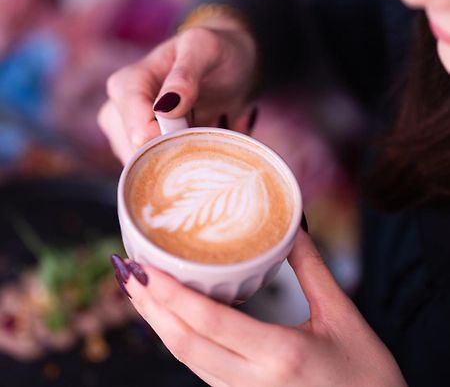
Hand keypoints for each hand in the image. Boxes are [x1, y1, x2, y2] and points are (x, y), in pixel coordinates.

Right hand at [98, 16, 257, 163]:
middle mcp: (118, 109)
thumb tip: (165, 107)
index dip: (164, 140)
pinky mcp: (141, 147)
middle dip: (169, 154)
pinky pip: (149, 169)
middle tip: (201, 142)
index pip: (136, 127)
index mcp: (128, 83)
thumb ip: (186, 74)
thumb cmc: (215, 53)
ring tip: (198, 143)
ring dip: (171, 163)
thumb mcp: (206, 49)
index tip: (191, 137)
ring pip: (140, 165)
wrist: (226, 66)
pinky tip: (191, 153)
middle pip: (135, 150)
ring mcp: (127, 131)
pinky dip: (171, 168)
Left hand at [113, 230, 406, 386]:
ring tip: (139, 291)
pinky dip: (179, 340)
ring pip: (187, 359)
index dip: (170, 294)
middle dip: (150, 307)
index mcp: (280, 355)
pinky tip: (172, 319)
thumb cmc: (369, 378)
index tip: (144, 268)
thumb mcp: (344, 317)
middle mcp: (253, 381)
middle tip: (127, 272)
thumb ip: (313, 269)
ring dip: (158, 324)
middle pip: (184, 342)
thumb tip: (293, 230)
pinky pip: (201, 369)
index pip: (208, 321)